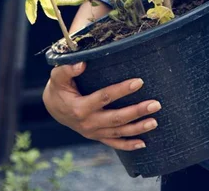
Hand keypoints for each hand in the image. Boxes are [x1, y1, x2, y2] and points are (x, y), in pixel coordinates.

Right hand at [42, 62, 161, 150]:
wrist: (53, 107)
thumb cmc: (59, 88)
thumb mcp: (57, 77)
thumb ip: (67, 69)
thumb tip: (82, 63)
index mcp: (79, 107)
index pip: (104, 97)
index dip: (122, 90)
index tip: (139, 82)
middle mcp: (87, 123)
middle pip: (116, 118)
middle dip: (137, 111)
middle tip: (155, 104)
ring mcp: (93, 132)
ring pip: (119, 132)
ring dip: (138, 128)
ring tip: (155, 121)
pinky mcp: (96, 136)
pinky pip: (114, 143)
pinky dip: (128, 145)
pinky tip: (143, 143)